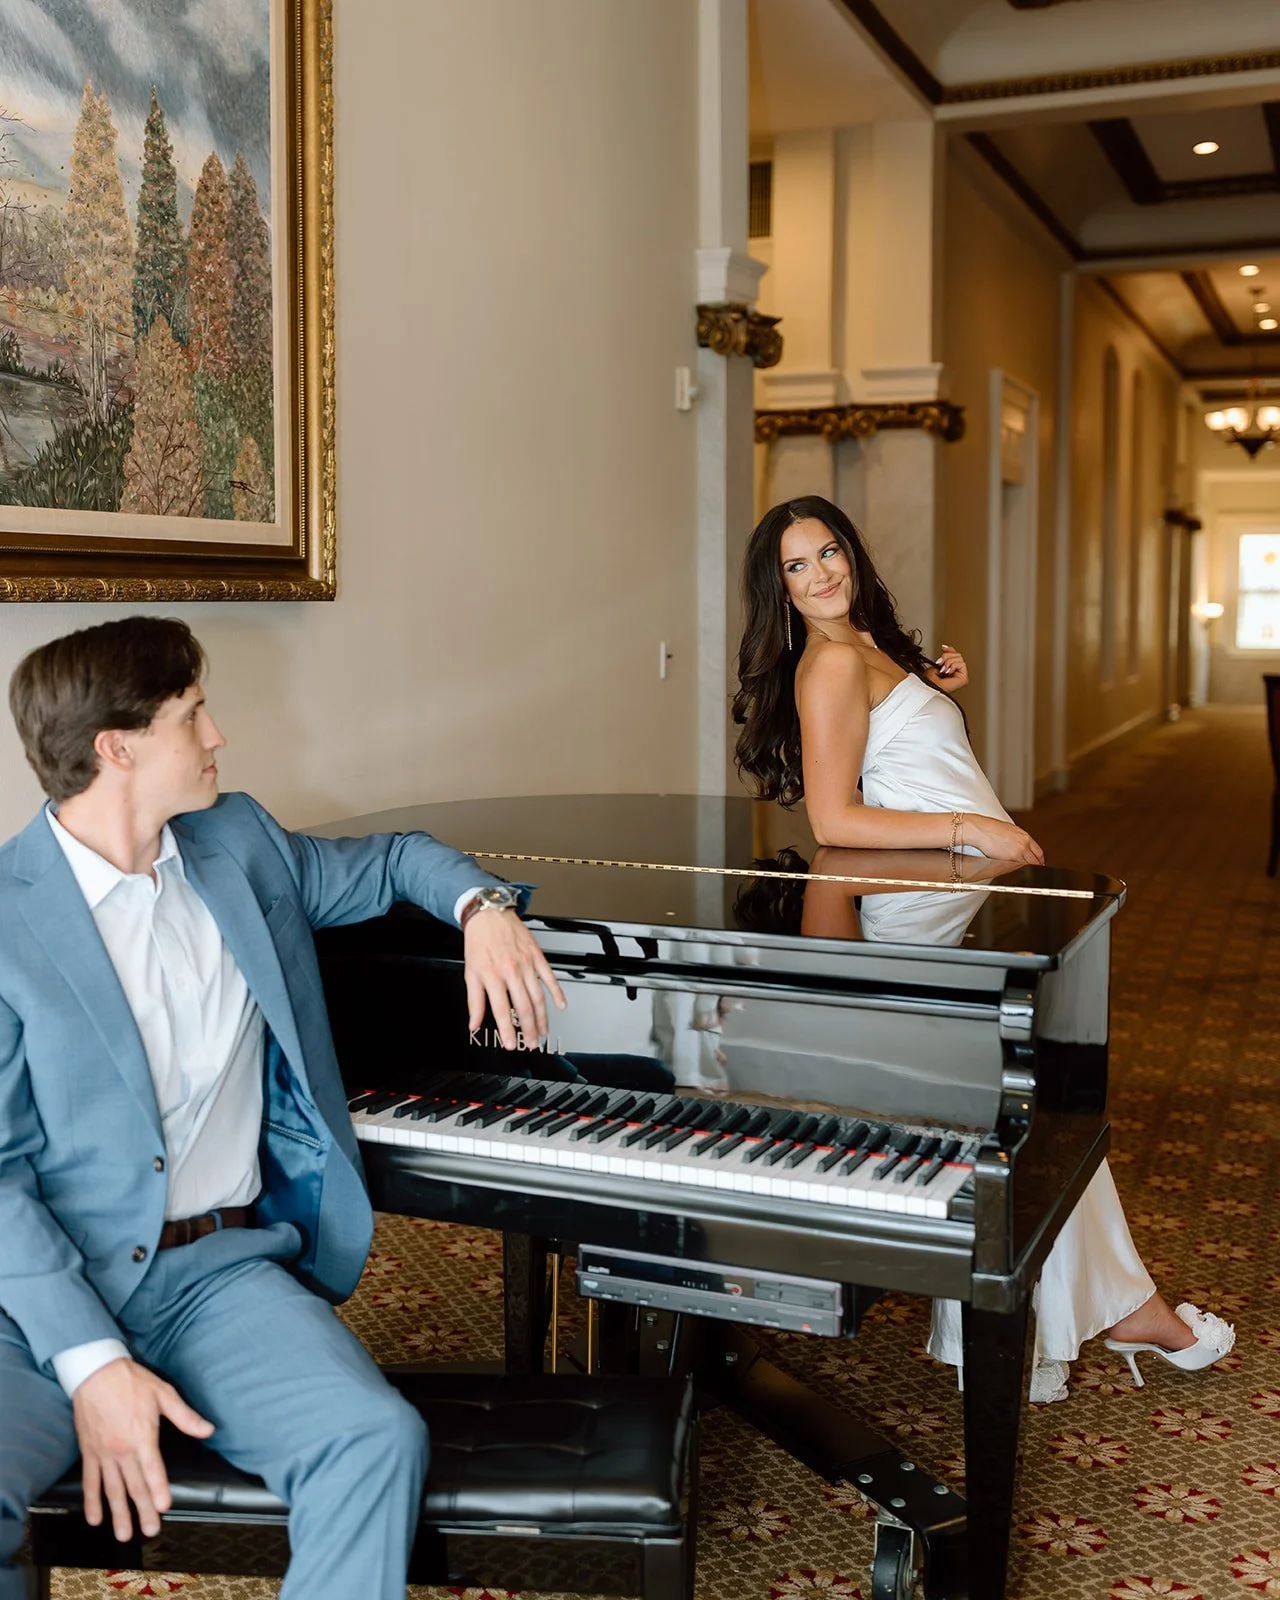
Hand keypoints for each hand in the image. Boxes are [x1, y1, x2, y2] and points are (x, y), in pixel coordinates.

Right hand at [73, 1357, 213, 1540]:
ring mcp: (103, 1453)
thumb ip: (185, 1416)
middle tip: (150, 1531)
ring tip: (123, 1534)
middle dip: (142, 1510)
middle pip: (134, 1485)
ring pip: (112, 1489)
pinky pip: (90, 1481)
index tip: (163, 1508)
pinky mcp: (89, 1452)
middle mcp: (122, 1450)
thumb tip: (208, 1429)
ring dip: (118, 1513)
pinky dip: (91, 1501)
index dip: (158, 1489)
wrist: (96, 1373)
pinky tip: (95, 1518)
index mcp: (142, 1436)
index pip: (152, 1468)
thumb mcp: (163, 1394)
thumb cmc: (132, 1382)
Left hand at [464, 909, 566, 1048]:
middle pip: (524, 1007)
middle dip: (529, 1029)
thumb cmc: (479, 942)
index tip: (510, 1044)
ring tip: (543, 1031)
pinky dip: (557, 992)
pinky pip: (549, 977)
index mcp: (492, 976)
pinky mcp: (536, 956)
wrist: (489, 914)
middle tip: (532, 1043)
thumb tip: (473, 1023)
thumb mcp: (470, 973)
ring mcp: (526, 964)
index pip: (501, 1010)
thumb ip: (474, 1001)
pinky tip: (561, 1005)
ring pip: (538, 996)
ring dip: (543, 1017)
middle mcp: (510, 971)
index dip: (507, 1030)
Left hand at [932, 645, 968, 693]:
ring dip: (948, 662)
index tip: (943, 647)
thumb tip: (946, 647)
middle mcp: (956, 672)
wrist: (930, 686)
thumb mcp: (936, 663)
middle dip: (947, 656)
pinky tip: (948, 672)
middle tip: (941, 663)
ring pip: (960, 658)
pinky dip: (953, 666)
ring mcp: (960, 675)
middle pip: (958, 655)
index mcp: (950, 669)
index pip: (955, 655)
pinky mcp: (964, 678)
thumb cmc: (930, 680)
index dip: (950, 650)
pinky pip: (962, 664)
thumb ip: (944, 655)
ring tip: (944, 669)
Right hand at [961, 814, 1044, 865]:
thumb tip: (1020, 847)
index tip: (1038, 864)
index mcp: (1025, 836)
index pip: (1039, 852)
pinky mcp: (1012, 858)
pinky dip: (1019, 870)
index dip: (1039, 860)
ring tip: (1023, 872)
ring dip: (1027, 869)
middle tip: (1033, 871)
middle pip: (1036, 860)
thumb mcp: (1009, 831)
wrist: (980, 829)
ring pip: (1029, 865)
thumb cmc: (989, 828)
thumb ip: (1018, 840)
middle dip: (1035, 866)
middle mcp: (1024, 843)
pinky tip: (1016, 870)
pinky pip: (1020, 867)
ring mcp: (1019, 851)